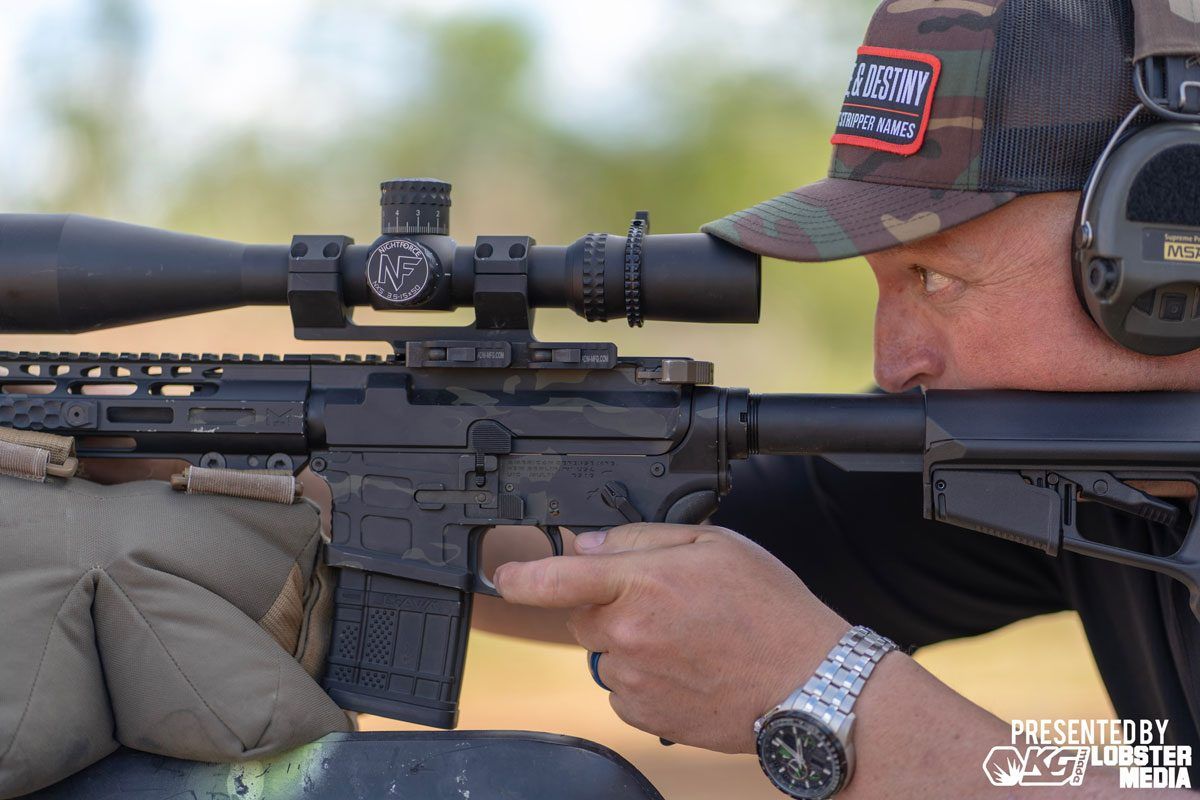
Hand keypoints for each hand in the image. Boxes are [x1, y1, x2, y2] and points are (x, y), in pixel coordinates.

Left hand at [493, 523, 847, 752]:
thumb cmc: (770, 610)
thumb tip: (589, 545)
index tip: (506, 574)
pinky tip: (687, 667)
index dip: (522, 574)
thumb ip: (643, 539)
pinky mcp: (645, 715)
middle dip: (610, 604)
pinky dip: (644, 677)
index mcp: (642, 584)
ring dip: (629, 643)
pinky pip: (622, 689)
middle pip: (584, 614)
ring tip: (688, 639)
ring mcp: (634, 679)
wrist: (808, 683)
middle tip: (665, 602)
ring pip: (604, 653)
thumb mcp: (715, 545)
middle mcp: (629, 634)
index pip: (557, 577)